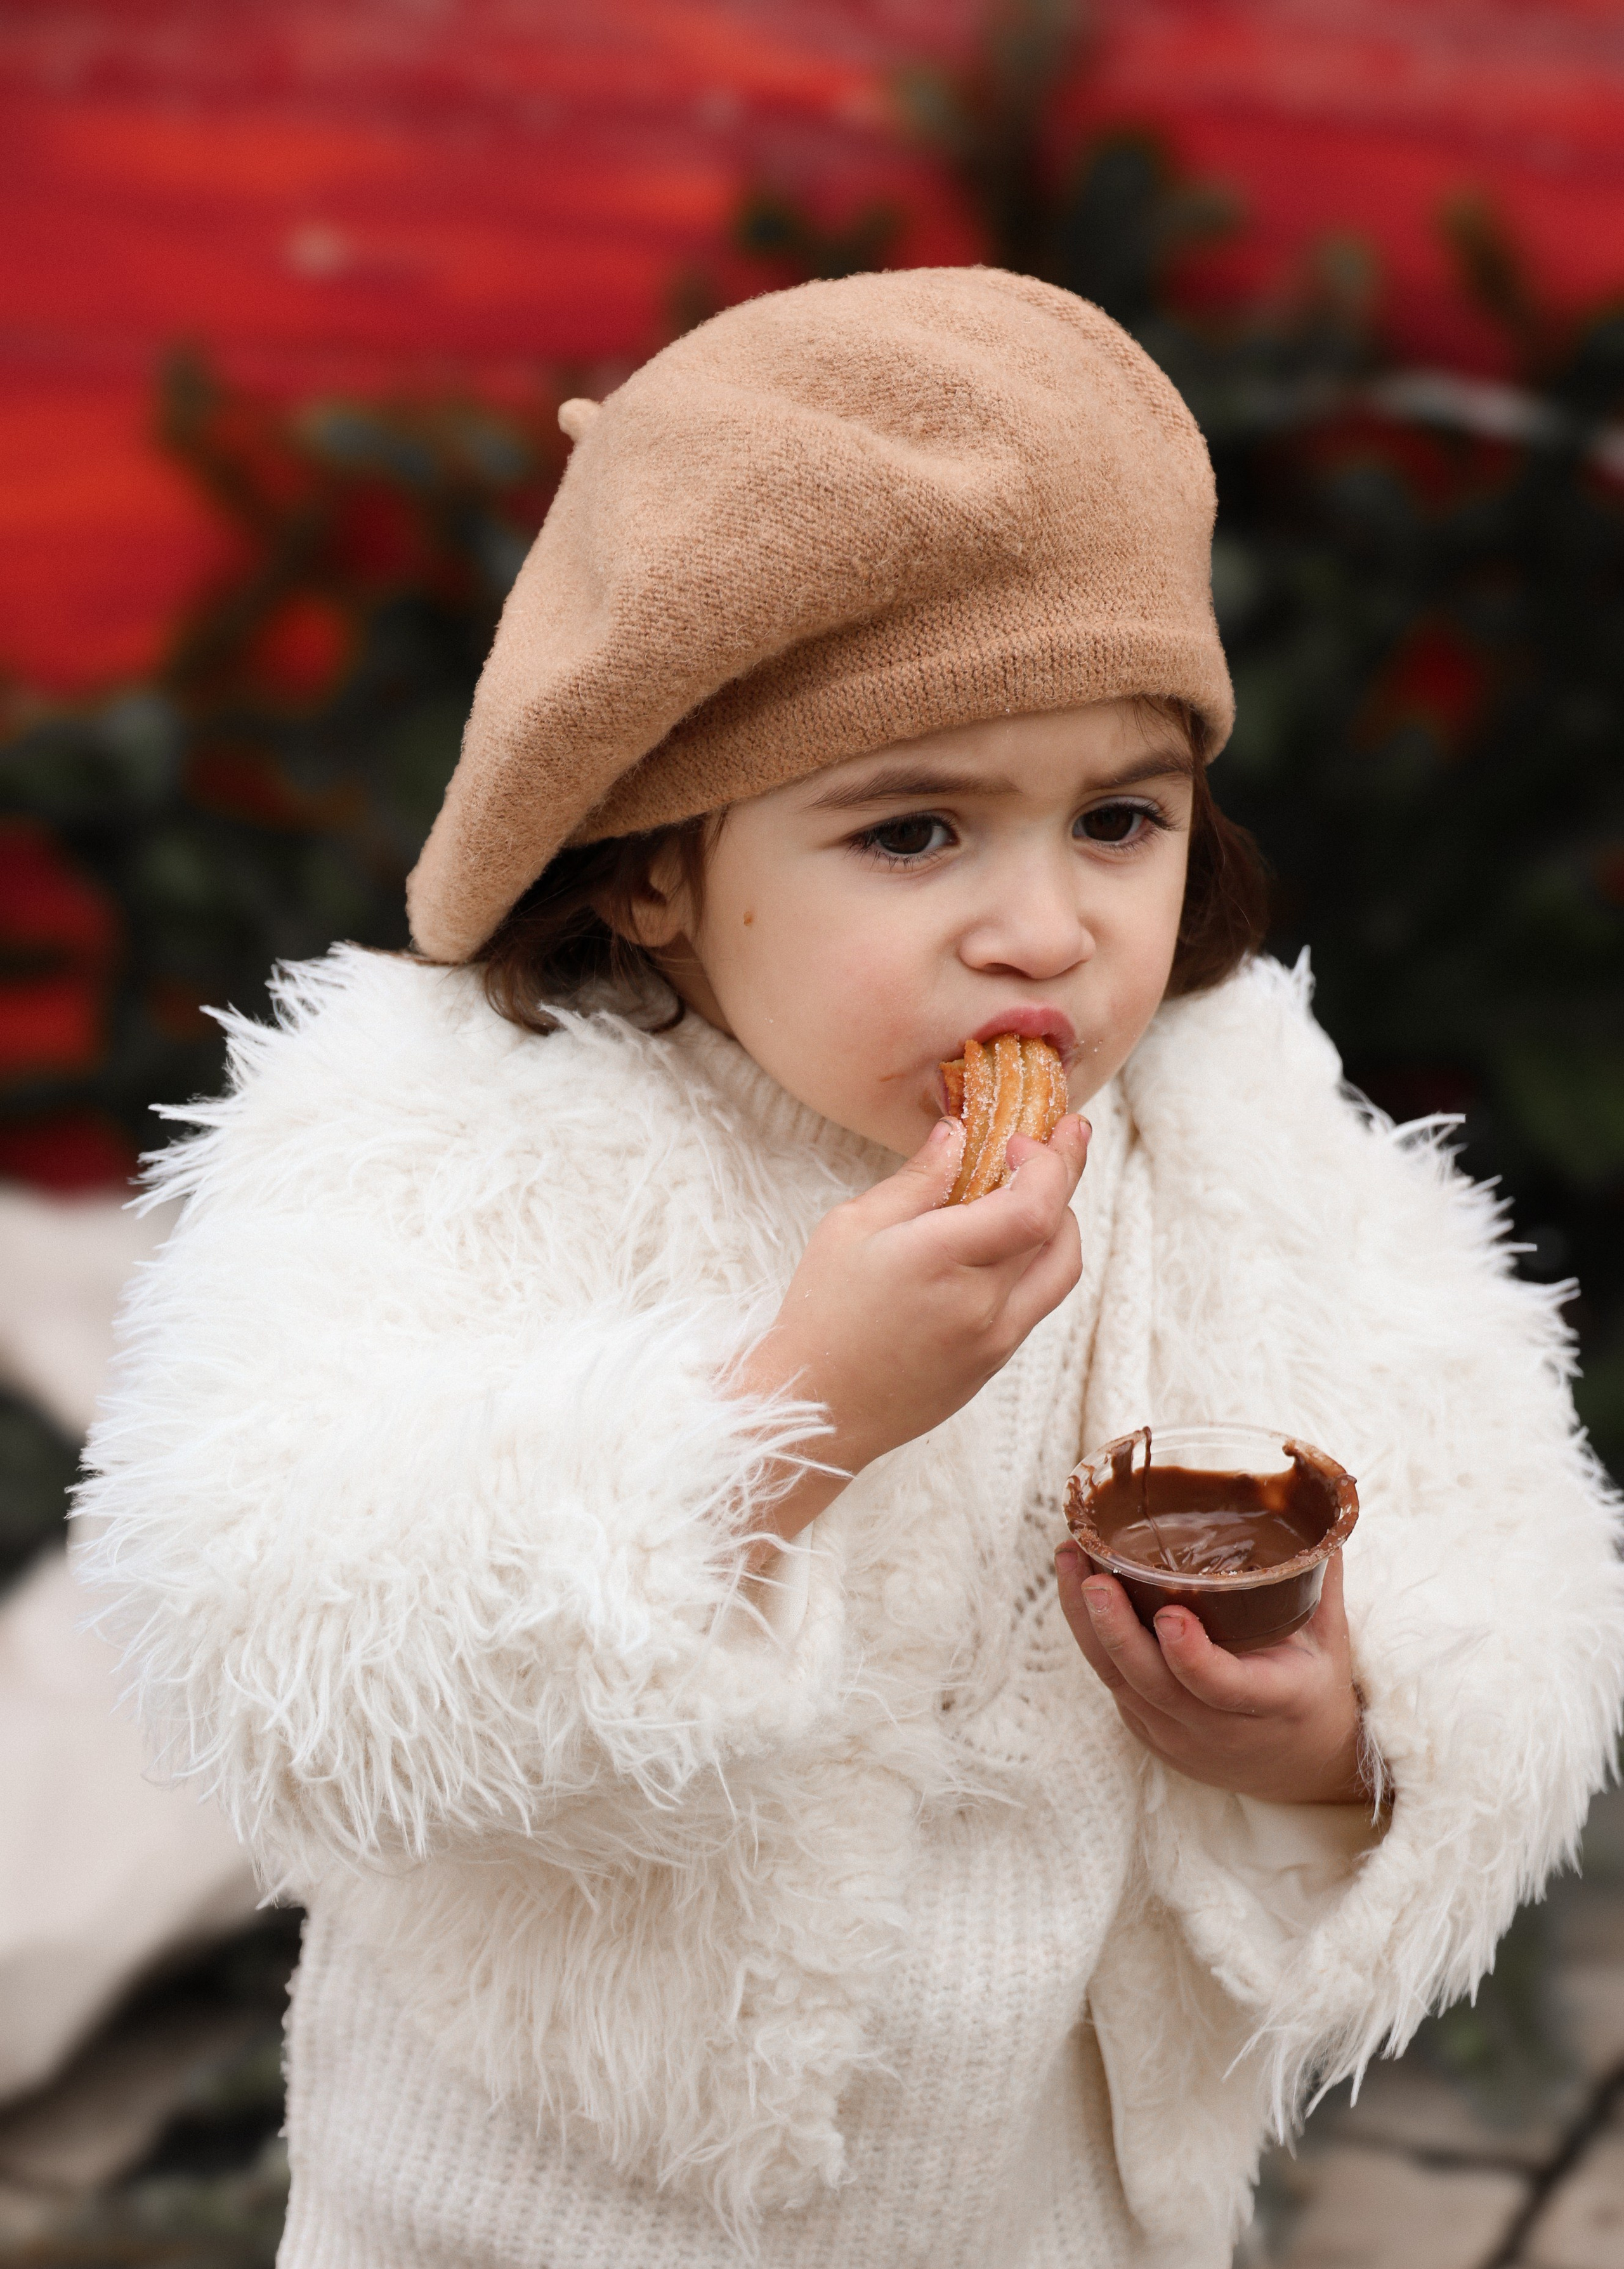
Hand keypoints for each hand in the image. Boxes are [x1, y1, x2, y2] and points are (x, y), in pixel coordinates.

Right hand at [734, 1113, 1089, 1550]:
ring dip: (1063, 1219)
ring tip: (1042, 1186)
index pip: (1035, 1207)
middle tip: (1062, 1136)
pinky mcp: (995, 1362)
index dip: (1050, 1164)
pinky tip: (1013, 1238)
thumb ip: (915, 1179)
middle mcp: (980, 1304)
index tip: (1028, 1137)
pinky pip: (1039, 1300)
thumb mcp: (851, 1227)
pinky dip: (1040, 1258)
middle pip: (1059, 1230)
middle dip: (1066, 1173)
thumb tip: (958, 1133)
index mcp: (938, 1259)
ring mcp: (995, 1339)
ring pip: (1063, 1267)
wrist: (816, 1407)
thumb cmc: (822, 1311)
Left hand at [1055, 1541, 1366, 1804]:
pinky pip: (1113, 1684)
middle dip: (1117, 1630)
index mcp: (1275, 1701)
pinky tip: (1076, 1589)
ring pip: (1121, 1682)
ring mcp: (1178, 1735)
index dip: (1193, 1657)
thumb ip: (1321, 1577)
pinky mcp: (1148, 1731)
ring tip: (1070, 1559)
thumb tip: (1323, 1508)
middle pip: (1154, 1684)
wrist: (1299, 1768)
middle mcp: (1219, 1727)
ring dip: (1088, 1623)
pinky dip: (1092, 1638)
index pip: (1225, 1687)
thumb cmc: (1313, 1687)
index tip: (1170, 1615)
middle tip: (1094, 1577)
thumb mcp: (1330, 1639)